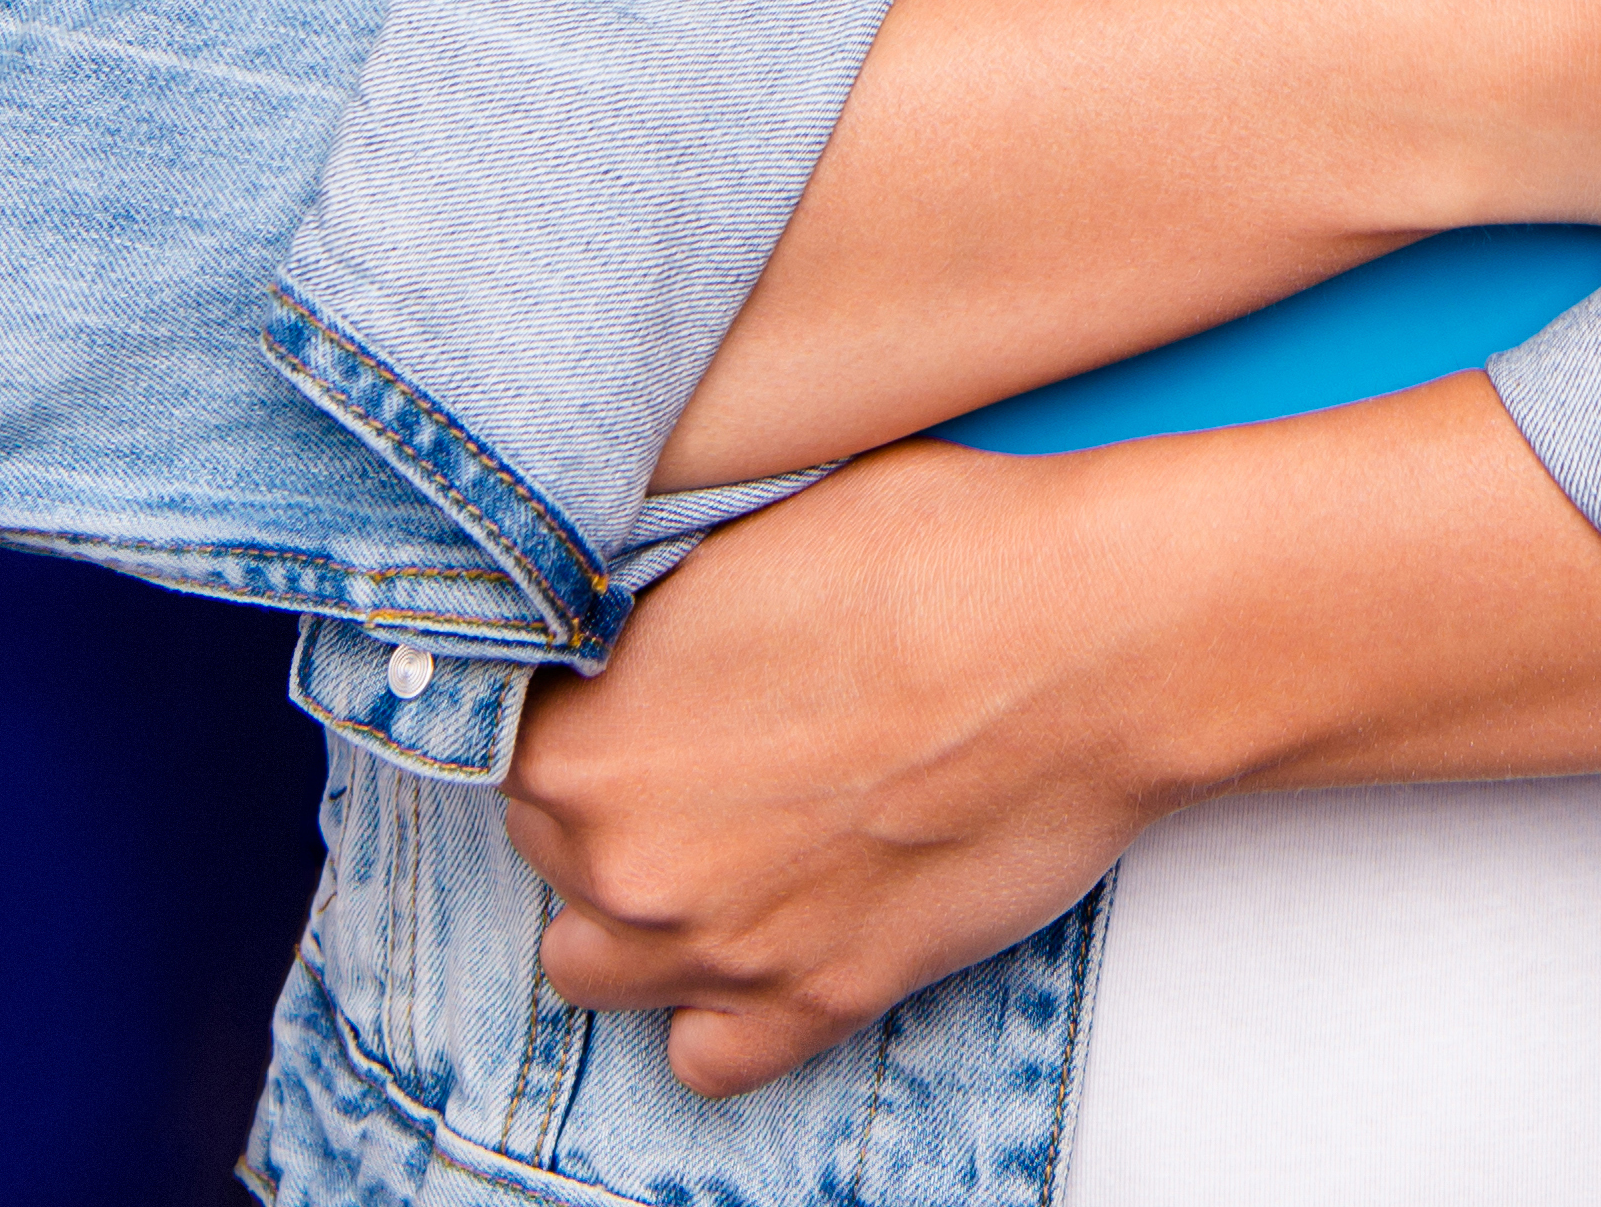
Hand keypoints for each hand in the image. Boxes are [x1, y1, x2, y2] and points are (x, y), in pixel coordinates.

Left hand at [513, 440, 1182, 1099]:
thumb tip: (617, 642)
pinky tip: (771, 935)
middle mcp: (626, 861)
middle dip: (607, 805)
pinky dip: (726, 1014)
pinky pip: (707, 1061)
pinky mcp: (822, 1002)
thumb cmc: (942, 553)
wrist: (1094, 640)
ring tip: (721, 846)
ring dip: (639, 916)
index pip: (505, 745)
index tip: (635, 691)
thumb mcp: (745, 539)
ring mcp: (720, 948)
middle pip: (548, 853)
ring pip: (592, 970)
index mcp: (582, 735)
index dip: (579, 708)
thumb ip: (646, 623)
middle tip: (703, 749)